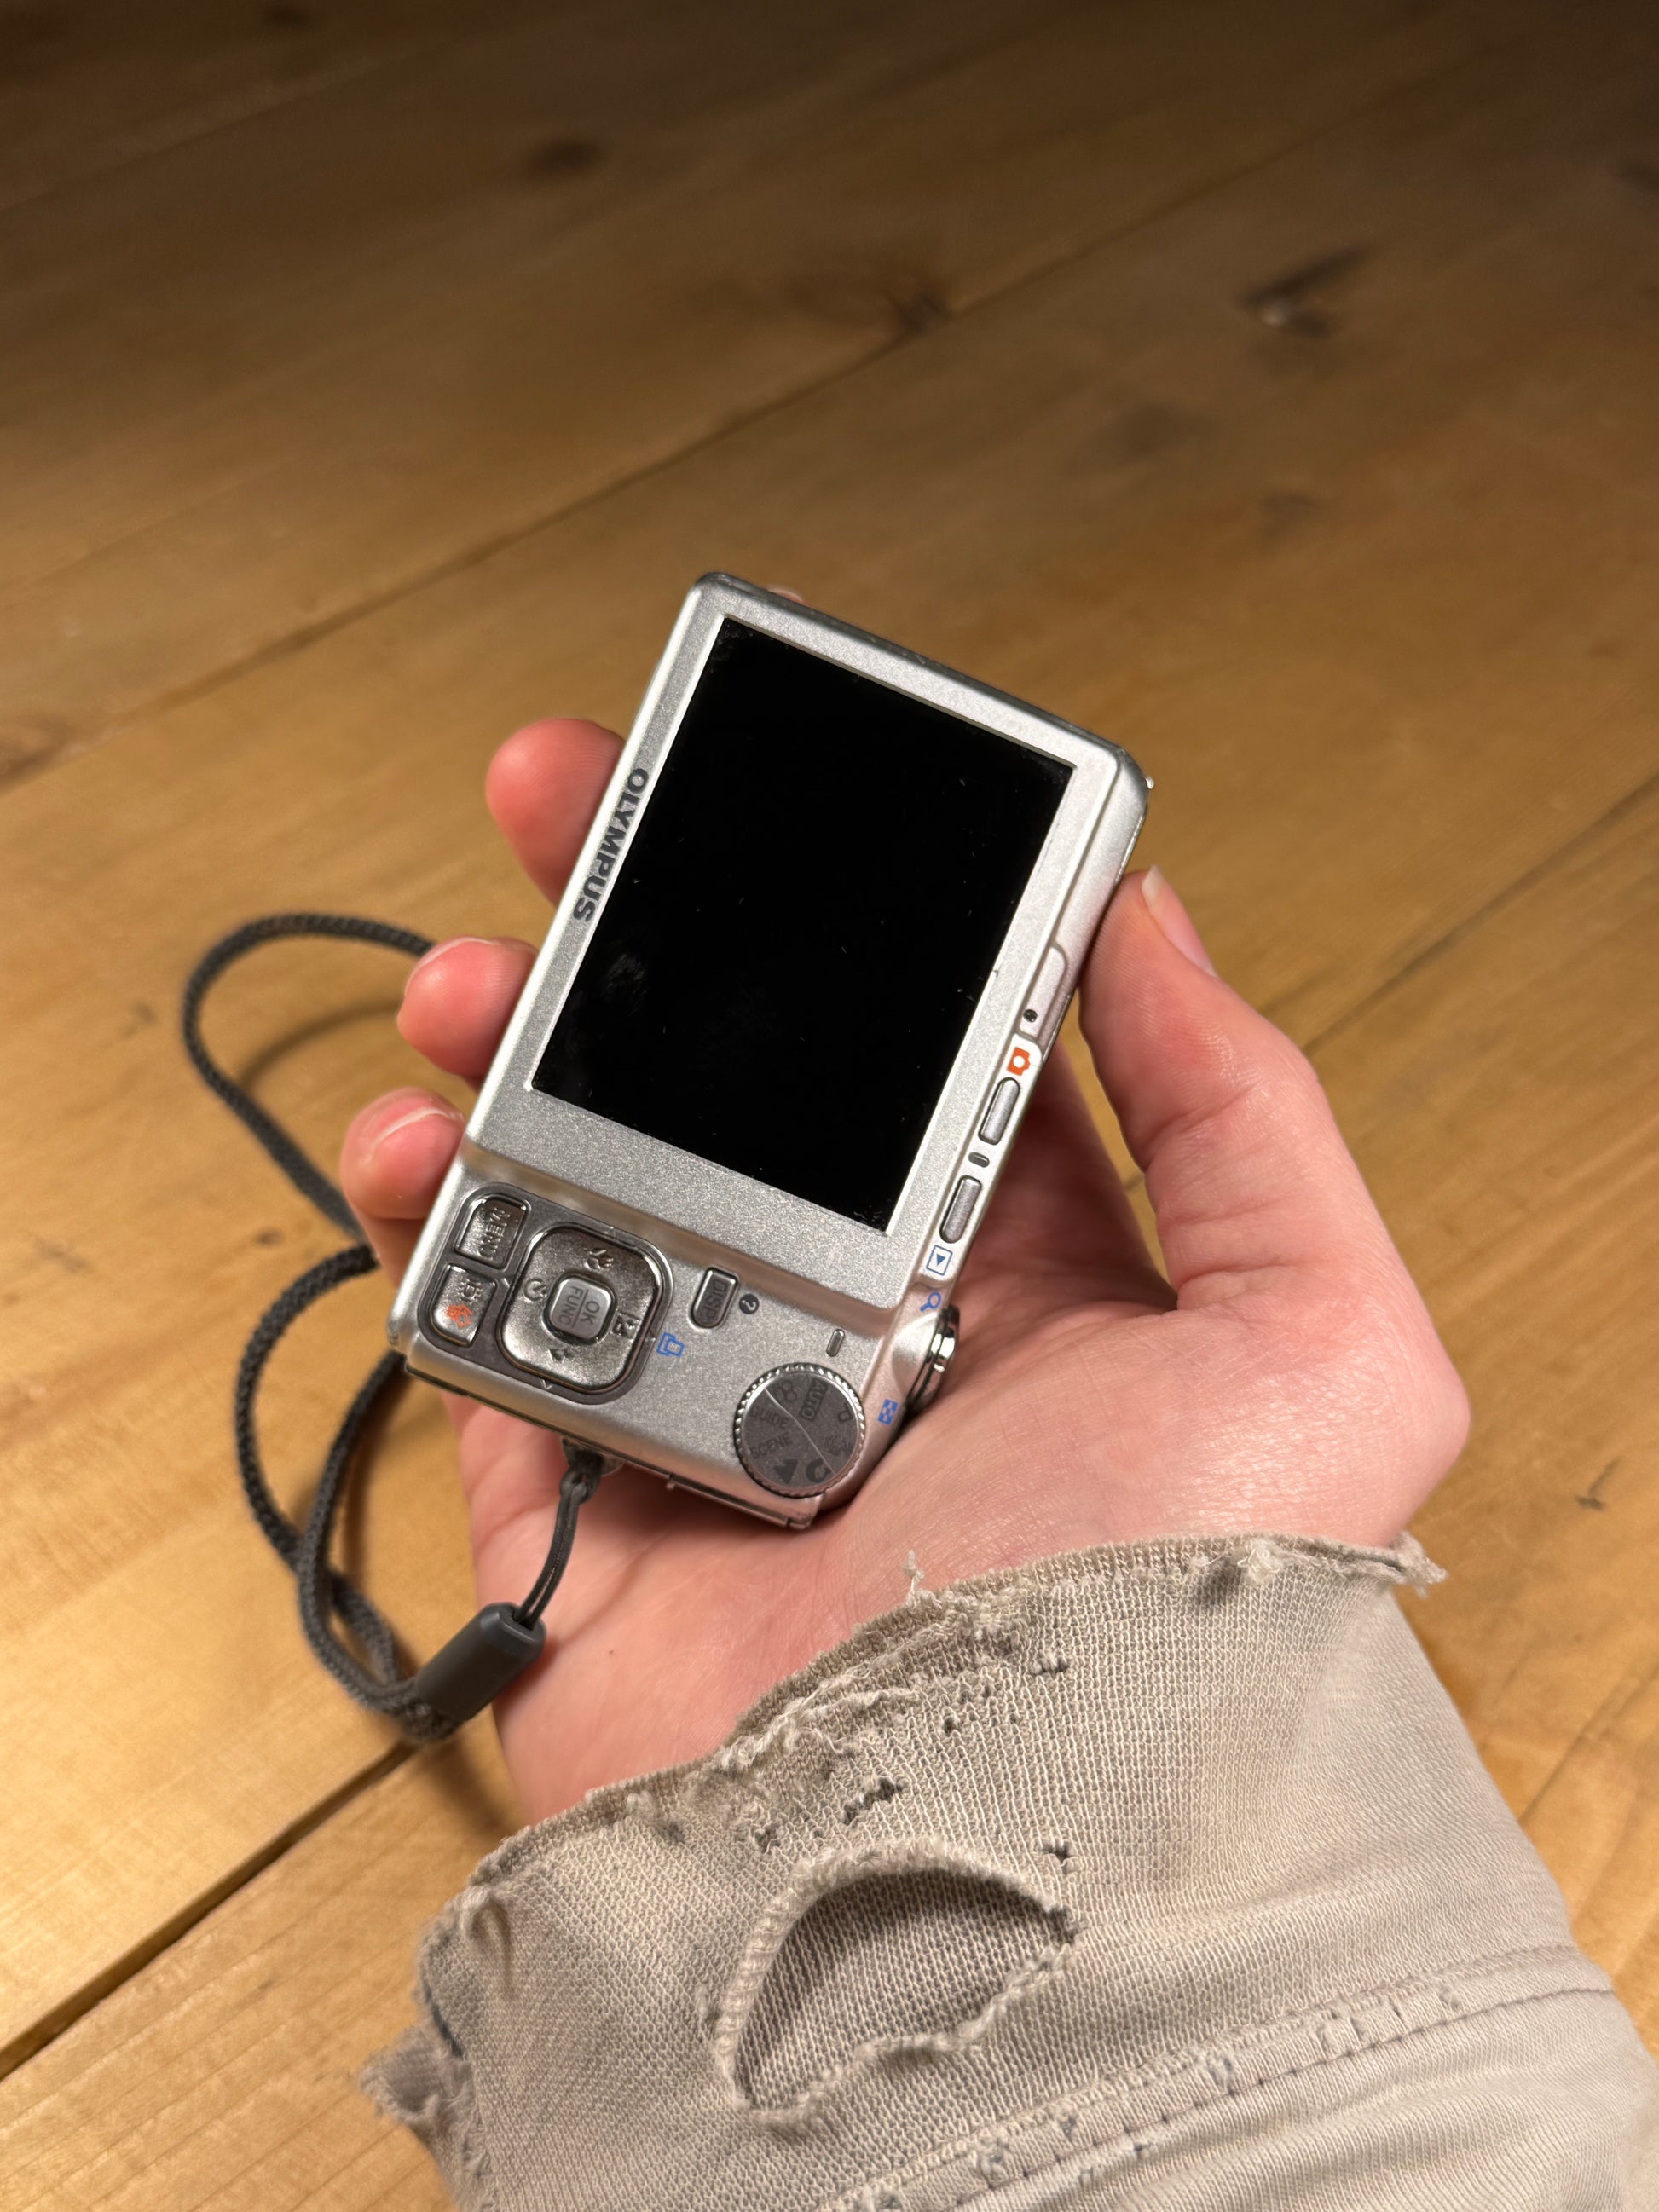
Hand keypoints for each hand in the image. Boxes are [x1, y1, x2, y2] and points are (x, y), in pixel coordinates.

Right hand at [342, 718, 1467, 1820]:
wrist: (971, 1857)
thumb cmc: (1167, 1625)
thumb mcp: (1315, 1344)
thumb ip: (1253, 1117)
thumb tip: (1154, 925)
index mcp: (1030, 1286)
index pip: (927, 1061)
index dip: (860, 925)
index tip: (788, 808)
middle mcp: (867, 1336)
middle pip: (733, 1092)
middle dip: (650, 939)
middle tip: (574, 811)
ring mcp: (715, 1410)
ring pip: (590, 1182)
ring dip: (518, 1049)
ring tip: (474, 974)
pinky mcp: (587, 1499)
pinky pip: (483, 1330)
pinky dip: (424, 1221)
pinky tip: (414, 1139)